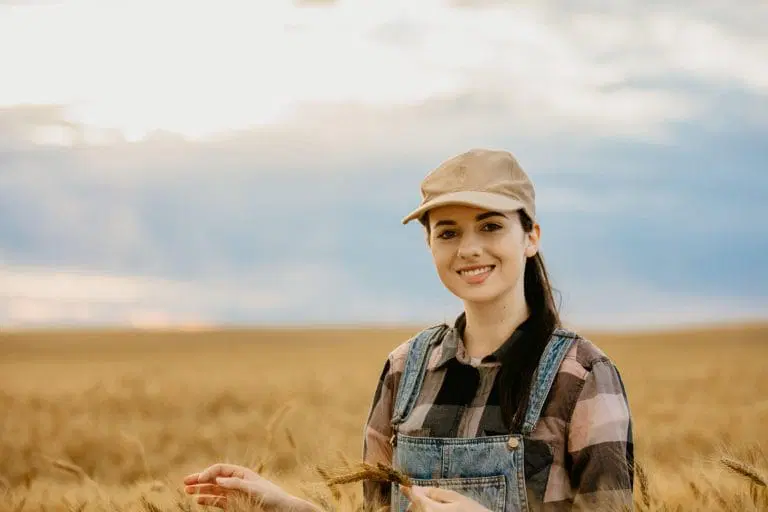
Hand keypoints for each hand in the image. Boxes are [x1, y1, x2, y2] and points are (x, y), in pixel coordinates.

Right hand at [183, 463, 302, 509]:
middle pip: (214, 478)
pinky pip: (217, 501)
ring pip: (213, 489)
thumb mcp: (253, 488)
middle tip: (185, 482)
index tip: (200, 479)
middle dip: (200, 479)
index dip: (208, 473)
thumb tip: (219, 479)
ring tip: (187, 490)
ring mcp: (234, 493)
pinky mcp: (234, 504)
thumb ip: (236, 484)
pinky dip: (208, 500)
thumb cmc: (270, 496)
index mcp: (241, 473)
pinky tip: (199, 500)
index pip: (220, 470)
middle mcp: (236, 481)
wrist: (280, 509)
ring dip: (200, 489)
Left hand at [401, 486, 493, 511]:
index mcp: (431, 509)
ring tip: (434, 505)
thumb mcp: (456, 498)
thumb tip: (420, 489)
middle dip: (416, 501)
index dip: (408, 490)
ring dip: (421, 508)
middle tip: (426, 496)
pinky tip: (437, 510)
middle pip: (414, 508)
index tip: (403, 485)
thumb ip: (436, 493)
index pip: (414, 498)